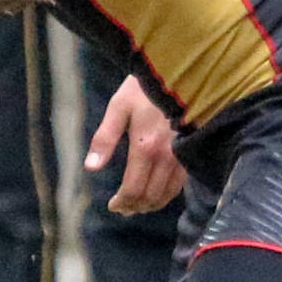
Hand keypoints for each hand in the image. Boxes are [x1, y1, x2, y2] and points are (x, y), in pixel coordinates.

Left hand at [85, 73, 182, 213]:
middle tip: (122, 208)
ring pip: (167, 194)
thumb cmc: (144, 89)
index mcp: (145, 147)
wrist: (181, 73)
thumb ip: (104, 139)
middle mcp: (166, 157)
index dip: (122, 203)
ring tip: (137, 206)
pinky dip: (167, 194)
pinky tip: (157, 193)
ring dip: (151, 205)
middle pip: (150, 197)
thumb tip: (90, 167)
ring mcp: (181, 157)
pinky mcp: (190, 153)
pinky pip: (180, 184)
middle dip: (135, 207)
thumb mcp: (118, 107)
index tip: (112, 206)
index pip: (133, 189)